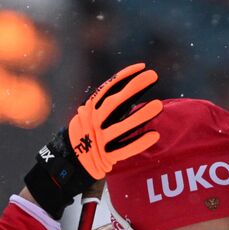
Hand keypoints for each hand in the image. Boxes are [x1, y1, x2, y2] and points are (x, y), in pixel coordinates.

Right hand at [24, 63, 162, 218]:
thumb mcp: (89, 115)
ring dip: (141, 116)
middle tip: (153, 76)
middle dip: (134, 88)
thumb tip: (130, 86)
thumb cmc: (86, 134)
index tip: (142, 67)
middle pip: (115, 103)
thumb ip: (105, 104)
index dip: (125, 76)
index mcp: (90, 109)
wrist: (70, 161)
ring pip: (122, 126)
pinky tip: (154, 135)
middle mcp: (93, 122)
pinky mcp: (106, 156)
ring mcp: (99, 140)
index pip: (108, 88)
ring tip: (159, 105)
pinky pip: (125, 149)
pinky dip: (140, 143)